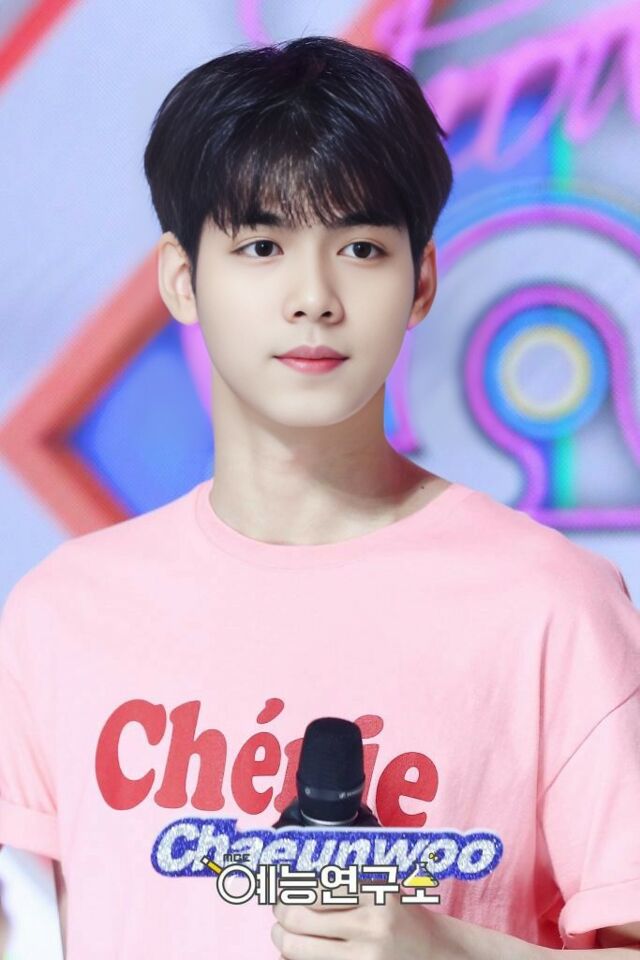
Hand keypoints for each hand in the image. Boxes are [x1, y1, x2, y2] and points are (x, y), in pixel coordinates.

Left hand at [270, 877, 463, 959]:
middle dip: (280, 913)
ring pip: (300, 948)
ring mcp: (365, 957)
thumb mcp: (381, 888)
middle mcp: (370, 926)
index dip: (290, 889)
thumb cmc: (402, 915)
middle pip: (301, 918)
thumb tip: (293, 886)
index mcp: (374, 894)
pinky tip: (294, 952)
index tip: (281, 887)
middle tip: (277, 909)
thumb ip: (345, 884)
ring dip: (281, 939)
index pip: (317, 889)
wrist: (435, 952)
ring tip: (280, 932)